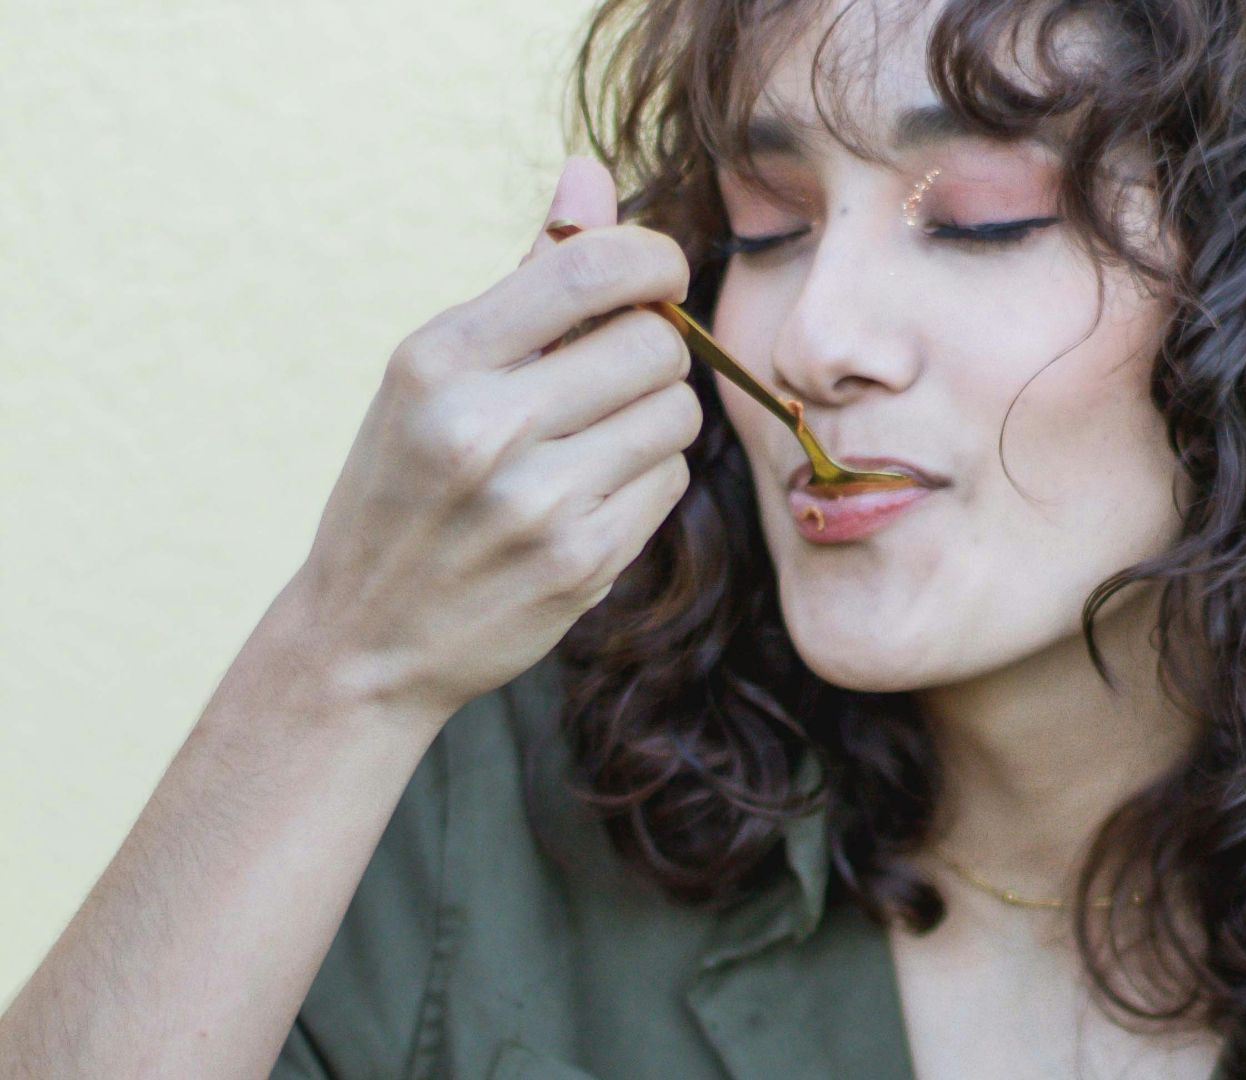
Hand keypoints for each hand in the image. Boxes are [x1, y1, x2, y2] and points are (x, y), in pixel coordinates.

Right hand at [284, 154, 697, 725]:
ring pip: (675, 413)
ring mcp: (536, 501)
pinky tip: (592, 496)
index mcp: (437, 360)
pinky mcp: (581, 562)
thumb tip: (590, 174)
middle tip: (613, 377)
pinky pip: (669, 483)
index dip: (653, 259)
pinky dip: (647, 481)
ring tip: (597, 439)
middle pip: (654, 342)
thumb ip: (526, 278)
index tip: (657, 275)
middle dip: (653, 350)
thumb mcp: (434, 375)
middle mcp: (484, 427)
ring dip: (655, 418)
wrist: (367, 638)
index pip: (592, 267)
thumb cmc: (406, 486)